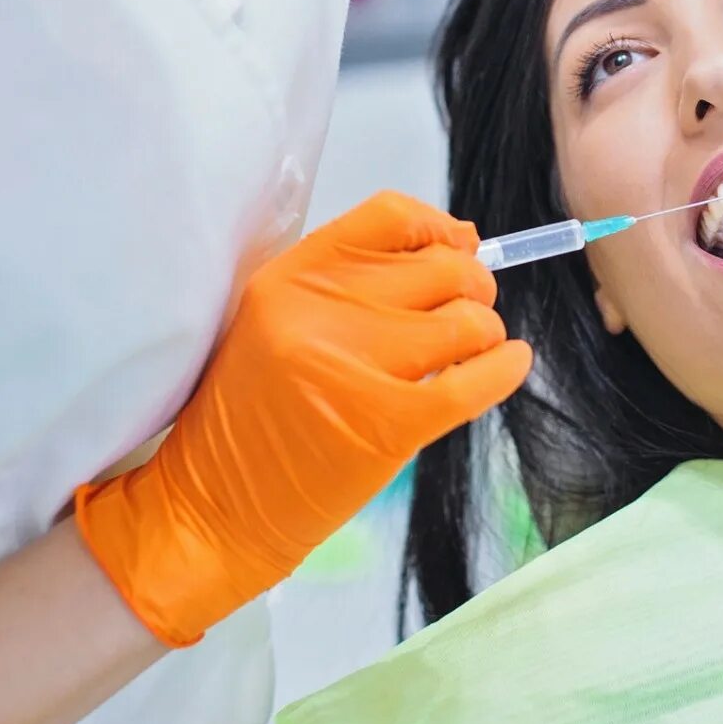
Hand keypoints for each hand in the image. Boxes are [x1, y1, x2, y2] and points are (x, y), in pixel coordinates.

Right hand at [75, 192, 529, 645]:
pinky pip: (477, 379)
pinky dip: (505, 368)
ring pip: (469, 320)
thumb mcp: (278, 323)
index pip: (392, 216)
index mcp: (291, 275)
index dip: (439, 227)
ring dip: (483, 334)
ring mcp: (355, 365)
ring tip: (468, 354)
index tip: (458, 245)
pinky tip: (507, 366)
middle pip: (444, 266)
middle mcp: (321, 310)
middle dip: (473, 287)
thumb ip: (352, 283)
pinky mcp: (387, 424)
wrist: (214, 507)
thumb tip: (461, 246)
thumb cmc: (255, 415)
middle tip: (466, 314)